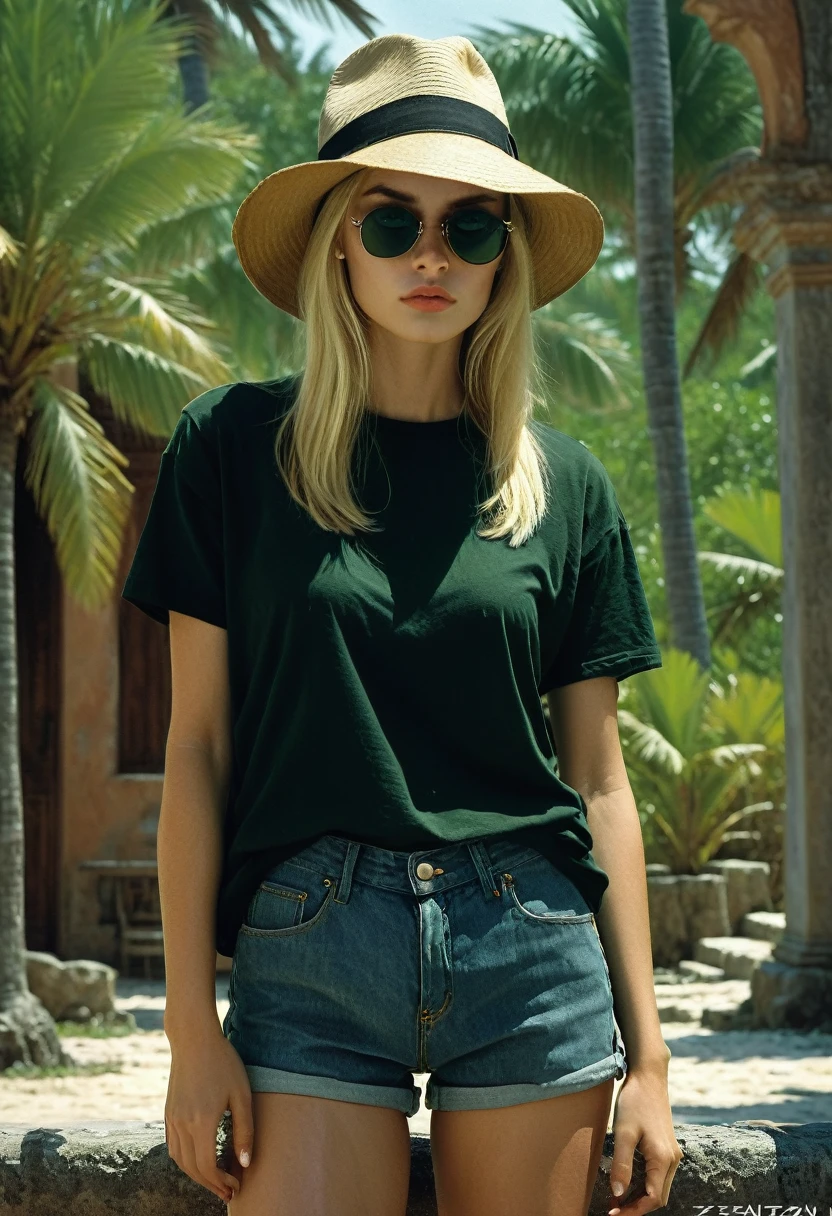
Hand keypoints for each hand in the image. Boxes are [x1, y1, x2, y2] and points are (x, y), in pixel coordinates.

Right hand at [165, 1031, 253, 1203]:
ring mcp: (171, 1118)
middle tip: (228, 1191)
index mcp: (201, 1122)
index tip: (236, 1186)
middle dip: (210, 1184)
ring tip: (215, 1179)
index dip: (221, 1182)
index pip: (207, 1167)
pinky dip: (185, 1160)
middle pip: (192, 1169)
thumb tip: (245, 1164)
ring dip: (197, 1175)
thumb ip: (244, 1130)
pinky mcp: (168, 1112)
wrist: (193, 1039)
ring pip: (180, 1160)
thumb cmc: (223, 1063)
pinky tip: (199, 1158)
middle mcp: (181, 1124)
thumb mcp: (241, 1095)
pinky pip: (173, 1146)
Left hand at [607, 1062, 683, 1213]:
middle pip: (657, 1197)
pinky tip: (627, 1182)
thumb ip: (622, 1165)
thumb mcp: (624, 1133)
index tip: (613, 1213)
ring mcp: (671, 1153)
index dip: (633, 1211)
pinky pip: (657, 1175)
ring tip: (616, 1199)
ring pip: (658, 1187)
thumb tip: (618, 1194)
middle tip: (612, 1209)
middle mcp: (672, 1159)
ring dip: (639, 1197)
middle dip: (636, 1207)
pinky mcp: (666, 1147)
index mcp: (663, 1158)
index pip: (652, 1199)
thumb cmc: (635, 1101)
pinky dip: (643, 1184)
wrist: (649, 1076)